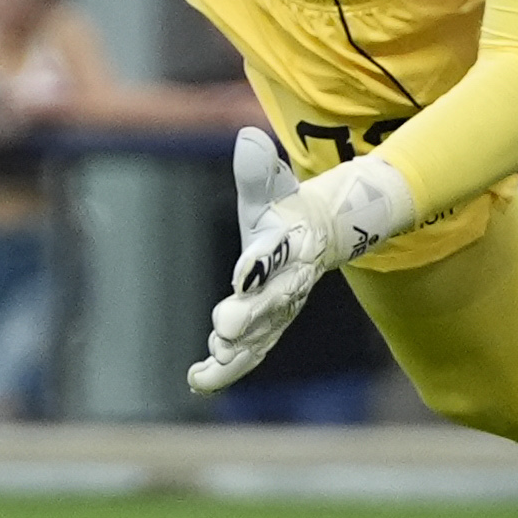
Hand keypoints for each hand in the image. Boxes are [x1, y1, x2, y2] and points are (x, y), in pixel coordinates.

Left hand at [187, 128, 412, 395]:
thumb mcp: (271, 186)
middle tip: (223, 325)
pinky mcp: (267, 330)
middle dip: (249, 316)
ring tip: (211, 358)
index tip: (243, 271)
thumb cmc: (284, 208)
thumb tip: (247, 138)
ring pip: (261, 337)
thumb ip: (257, 169)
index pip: (276, 252)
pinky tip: (197, 380)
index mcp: (289, 242)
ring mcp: (280, 311)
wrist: (319, 235)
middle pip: (271, 303)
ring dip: (237, 350)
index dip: (261, 262)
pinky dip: (225, 370)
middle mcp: (288, 282)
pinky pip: (249, 354)